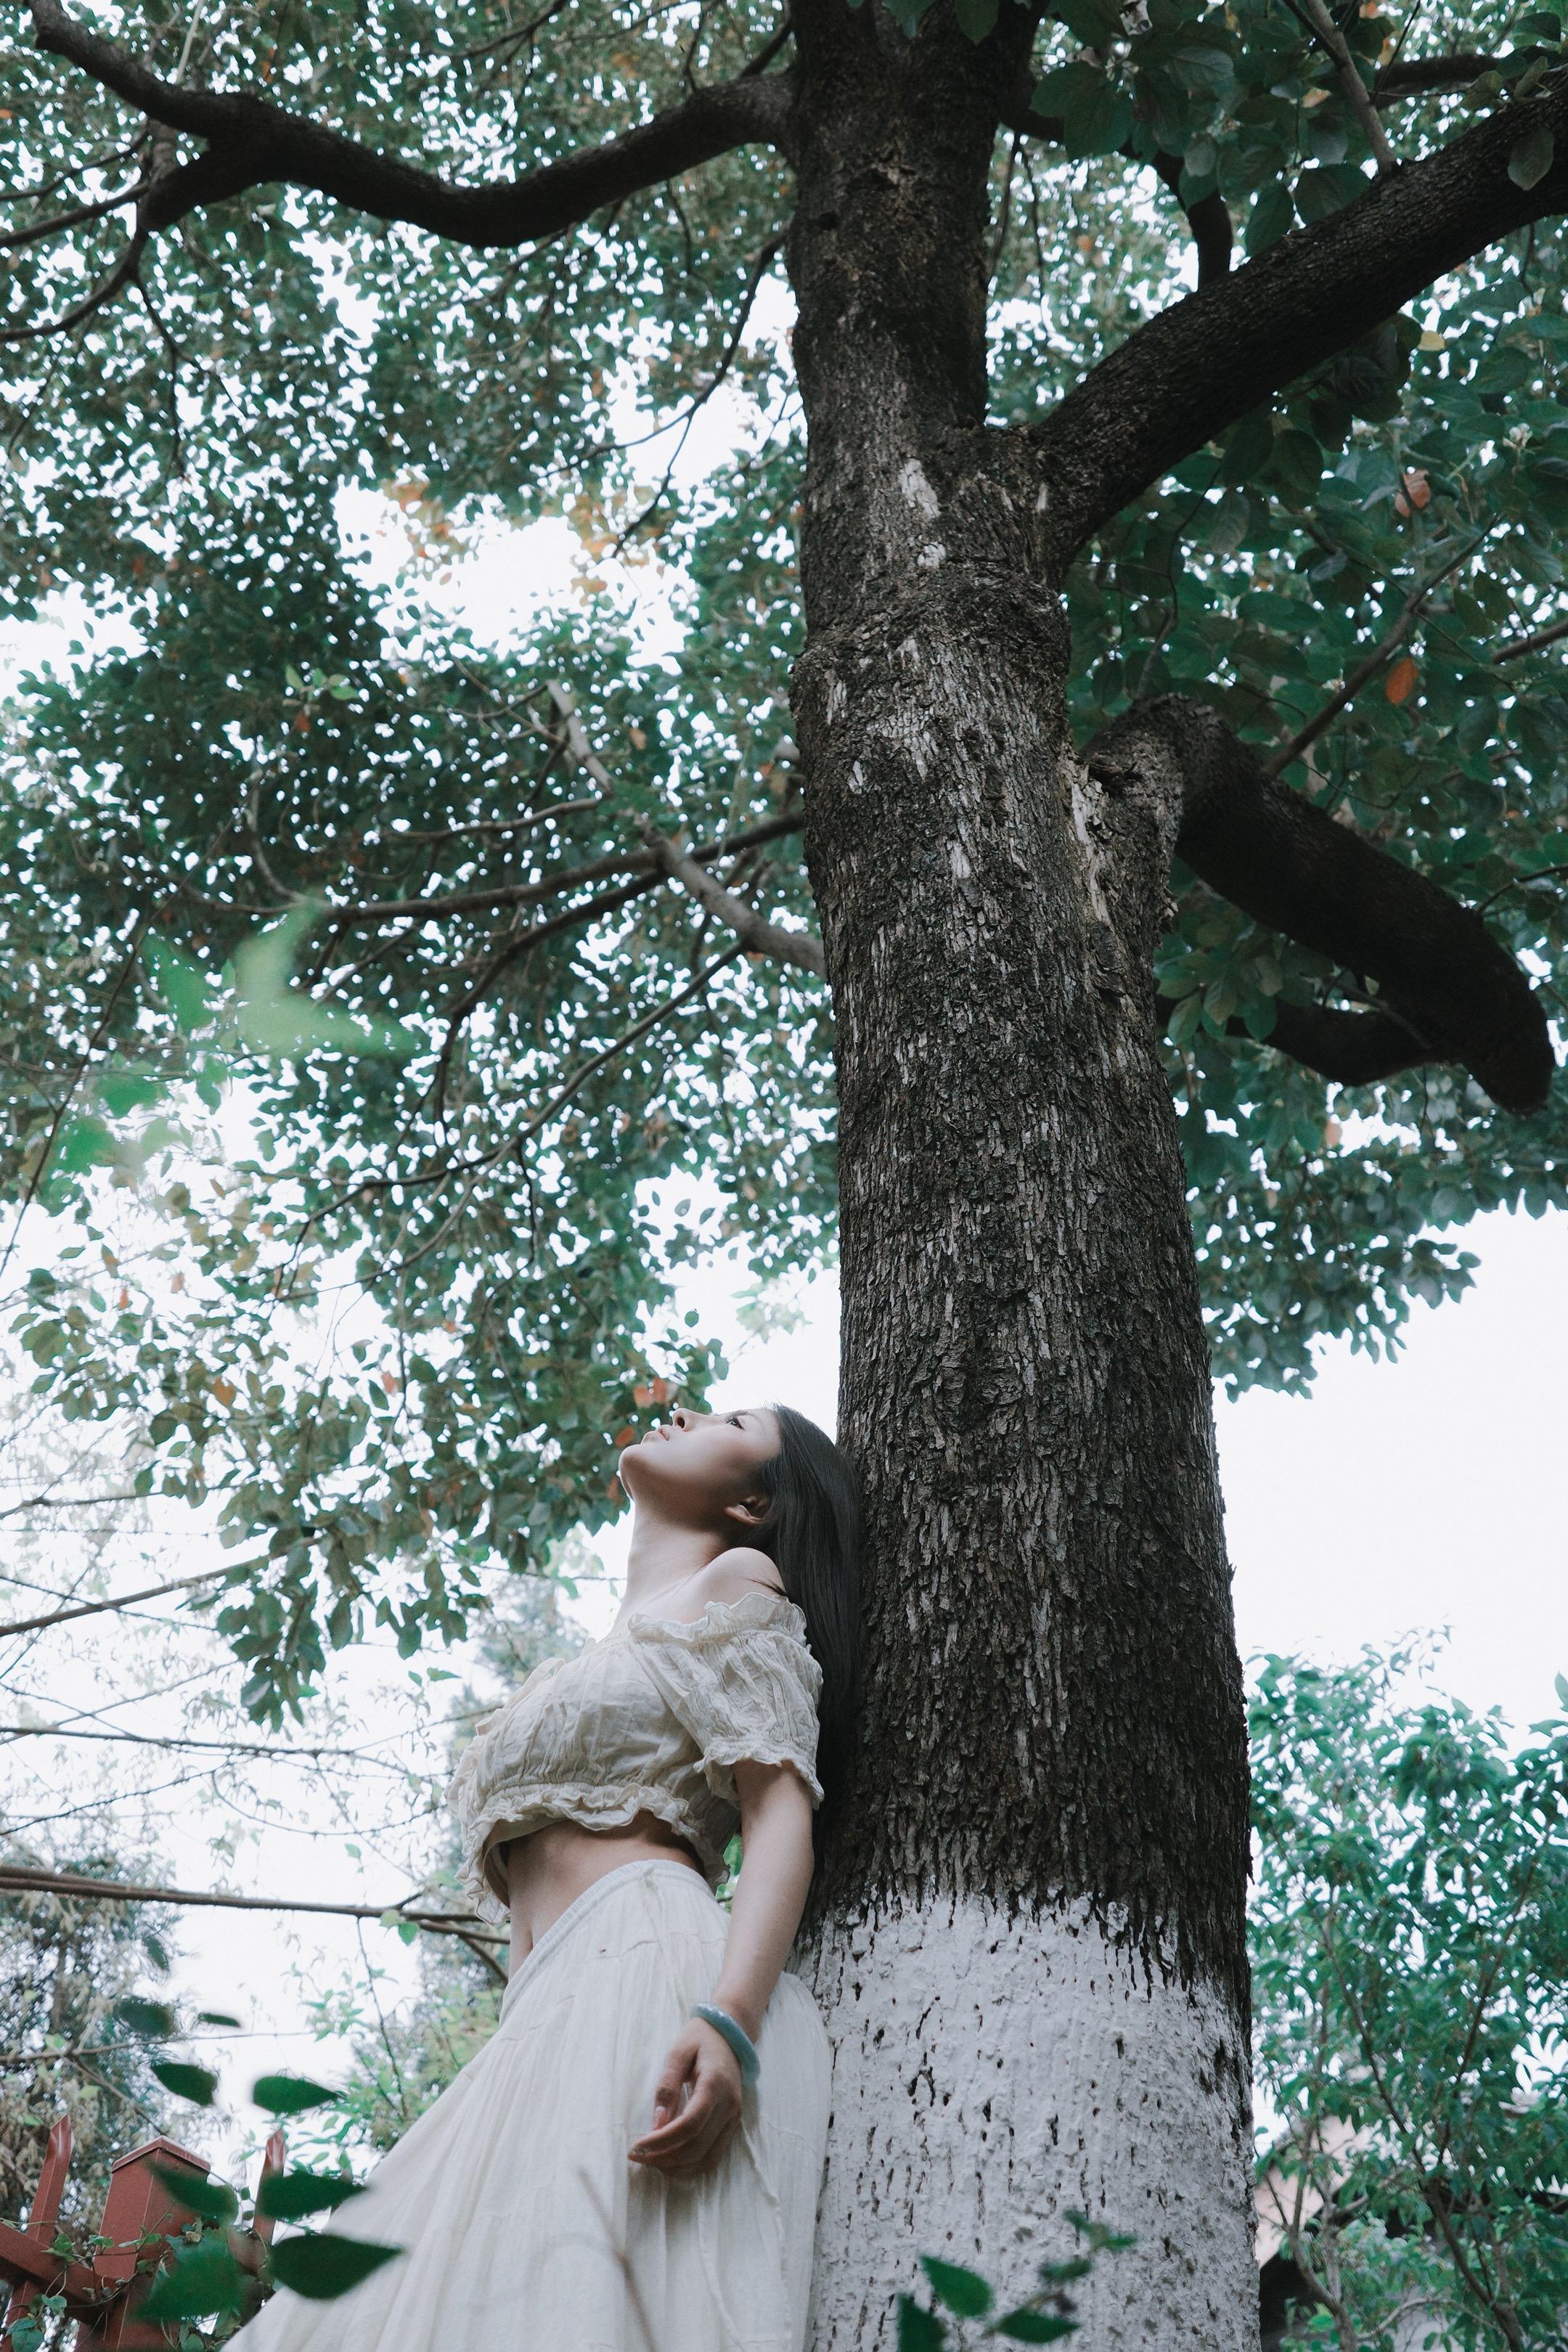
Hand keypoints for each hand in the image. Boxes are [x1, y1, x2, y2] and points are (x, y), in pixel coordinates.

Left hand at [628, 2019, 743, 2178]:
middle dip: (665, 2159)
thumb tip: (657, 2123)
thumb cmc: (699, 2040)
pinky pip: (713, 2157)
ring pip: (707, 2160)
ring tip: (651, 2161)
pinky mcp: (732, 2126)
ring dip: (677, 2168)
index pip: (690, 2125)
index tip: (637, 2147)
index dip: (662, 2142)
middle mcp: (729, 2107)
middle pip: (697, 2148)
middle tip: (638, 2157)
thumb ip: (667, 2086)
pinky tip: (670, 2161)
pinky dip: (691, 2166)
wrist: (730, 2035)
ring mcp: (734, 2119)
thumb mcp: (678, 2053)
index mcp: (715, 2085)